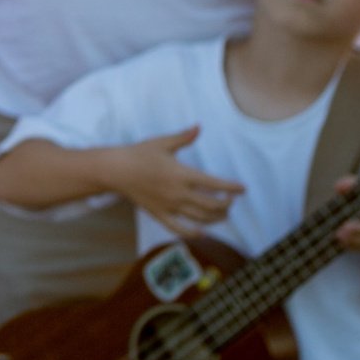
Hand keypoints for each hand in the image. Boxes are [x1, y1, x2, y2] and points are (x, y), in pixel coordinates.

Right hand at [102, 126, 245, 236]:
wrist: (116, 170)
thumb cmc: (139, 154)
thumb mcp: (162, 142)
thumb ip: (183, 137)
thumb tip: (199, 127)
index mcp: (182, 174)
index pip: (214, 184)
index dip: (231, 187)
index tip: (242, 189)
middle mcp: (179, 193)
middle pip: (212, 205)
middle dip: (226, 204)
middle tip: (230, 200)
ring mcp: (170, 206)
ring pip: (200, 219)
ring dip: (216, 218)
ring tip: (222, 213)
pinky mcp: (160, 215)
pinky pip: (180, 229)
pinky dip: (194, 233)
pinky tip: (203, 232)